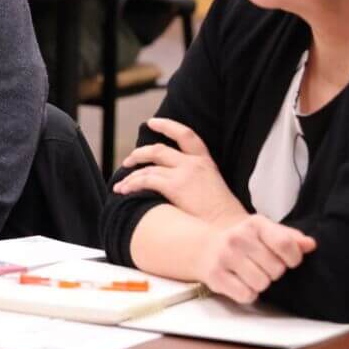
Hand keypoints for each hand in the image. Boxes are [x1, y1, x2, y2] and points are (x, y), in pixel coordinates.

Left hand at [114, 117, 244, 225]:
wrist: (227, 226)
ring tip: (121, 185)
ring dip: (131, 176)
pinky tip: (124, 190)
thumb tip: (172, 180)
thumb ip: (195, 177)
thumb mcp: (212, 186)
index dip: (168, 125)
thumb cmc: (220, 214)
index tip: (152, 122)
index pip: (186, 135)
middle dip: (139, 154)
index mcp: (206, 161)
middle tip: (127, 161)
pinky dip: (131, 184)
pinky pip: (145, 180)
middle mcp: (194, 163)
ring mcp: (184, 173)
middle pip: (158, 150)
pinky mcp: (175, 186)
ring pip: (148, 167)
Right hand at [193, 215, 315, 303]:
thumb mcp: (264, 232)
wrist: (203, 247)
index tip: (288, 261)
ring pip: (262, 283)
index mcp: (255, 224)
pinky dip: (247, 294)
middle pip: (276, 269)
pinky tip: (241, 283)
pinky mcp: (215, 276)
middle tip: (262, 267)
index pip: (286, 244)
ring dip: (261, 284)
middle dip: (274, 272)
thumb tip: (310, 245)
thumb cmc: (240, 241)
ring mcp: (225, 257)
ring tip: (251, 275)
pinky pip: (246, 295)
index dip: (294, 258)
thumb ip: (289, 238)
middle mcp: (238, 238)